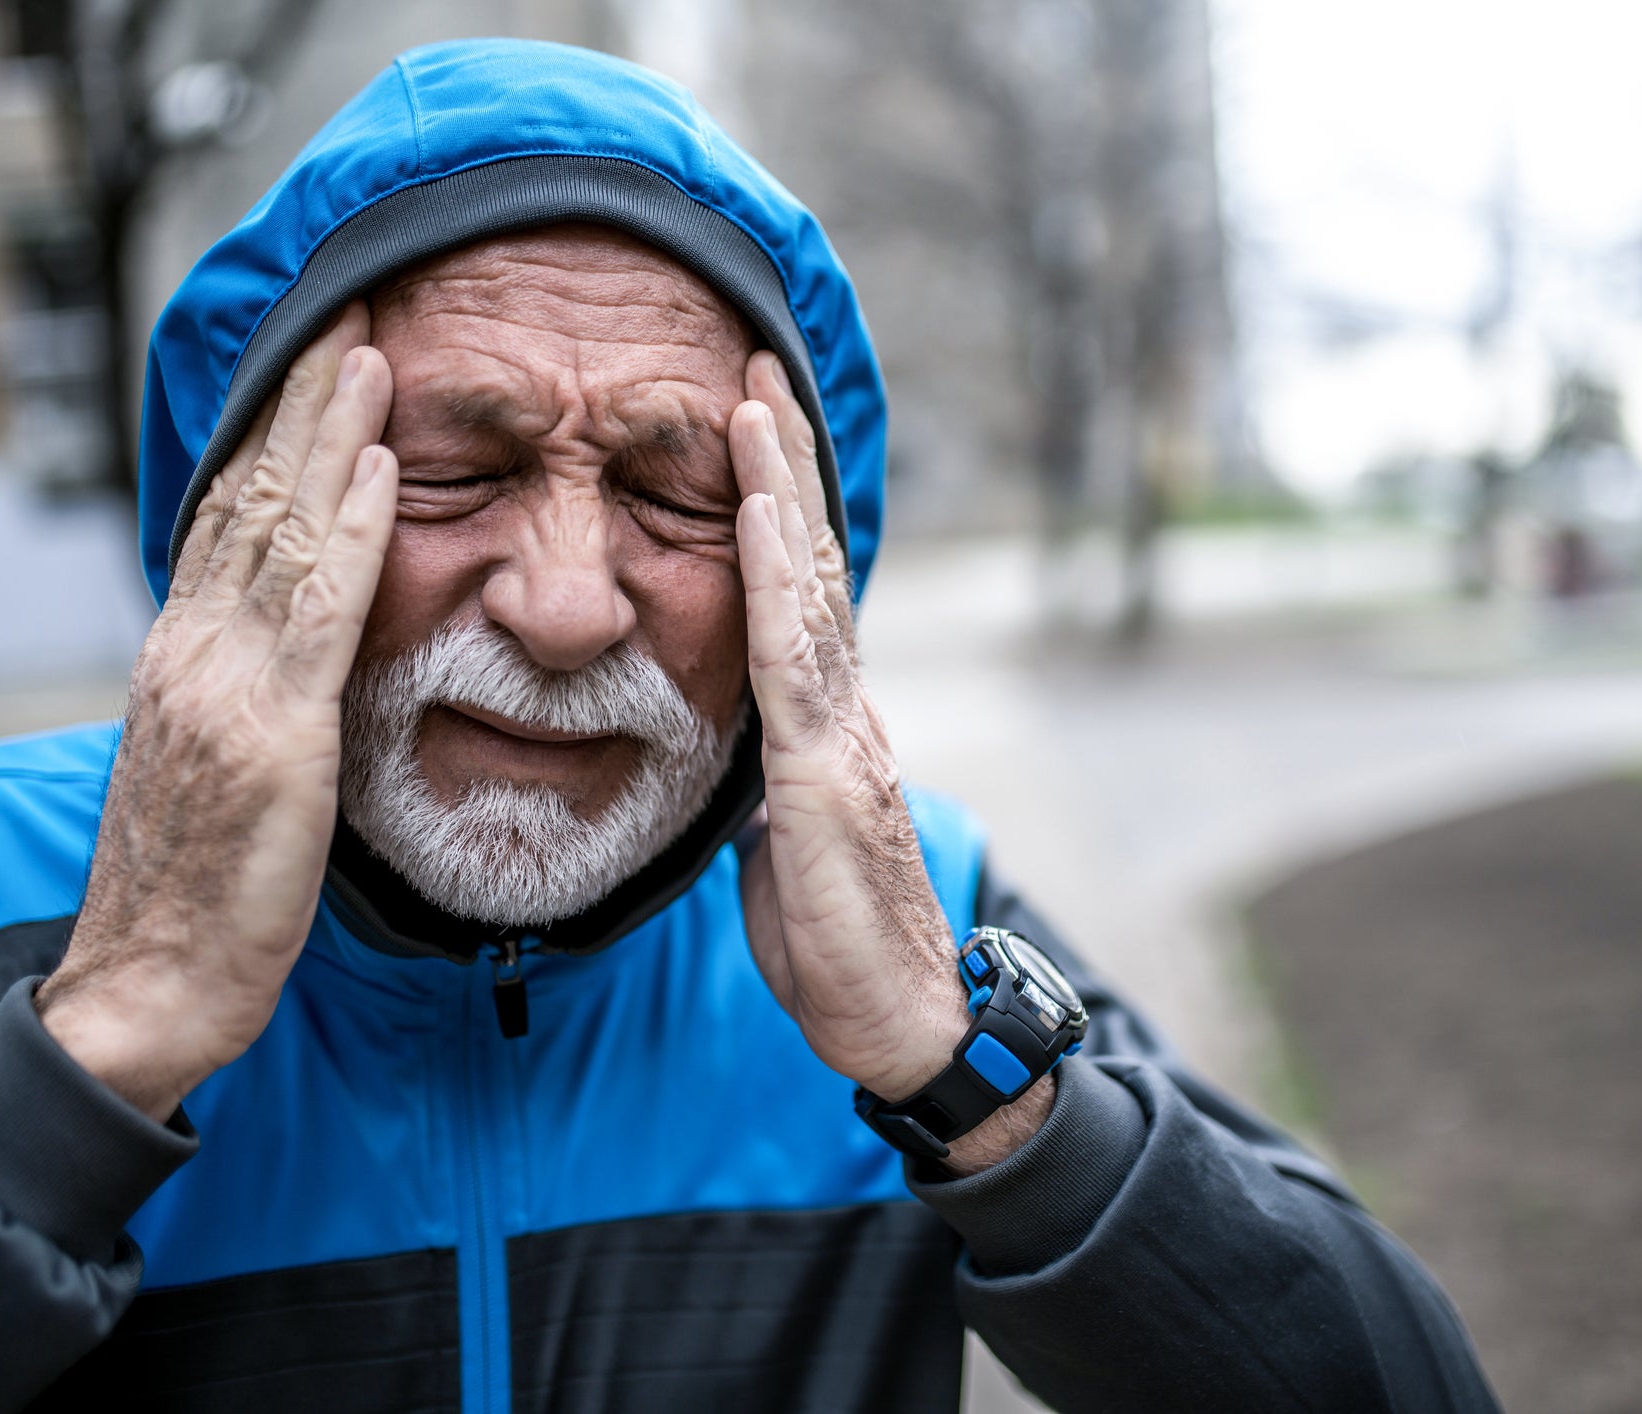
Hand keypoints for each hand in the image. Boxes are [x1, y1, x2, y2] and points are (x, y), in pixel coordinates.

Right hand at [37, 305, 395, 1120]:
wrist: (154, 987)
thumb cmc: (202, 891)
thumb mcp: (227, 765)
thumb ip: (258, 689)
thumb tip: (305, 638)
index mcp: (187, 654)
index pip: (236, 514)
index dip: (280, 430)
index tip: (323, 358)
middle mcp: (195, 650)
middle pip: (256, 497)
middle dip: (306, 398)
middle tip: (354, 308)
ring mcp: (226, 687)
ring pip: (283, 531)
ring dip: (335, 433)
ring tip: (375, 348)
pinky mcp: (271, 736)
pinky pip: (319, 613)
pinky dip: (354, 533)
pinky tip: (385, 468)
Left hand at [730, 353, 1050, 1173]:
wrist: (901, 1022)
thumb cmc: (839, 945)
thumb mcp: (779, 850)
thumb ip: (765, 789)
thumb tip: (740, 760)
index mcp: (825, 723)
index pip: (792, 594)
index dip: (768, 506)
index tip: (743, 425)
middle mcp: (845, 708)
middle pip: (805, 564)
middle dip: (777, 461)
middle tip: (750, 365)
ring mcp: (843, 733)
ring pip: (806, 589)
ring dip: (775, 489)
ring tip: (751, 400)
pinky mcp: (826, 774)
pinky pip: (795, 659)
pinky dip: (772, 578)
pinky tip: (751, 513)